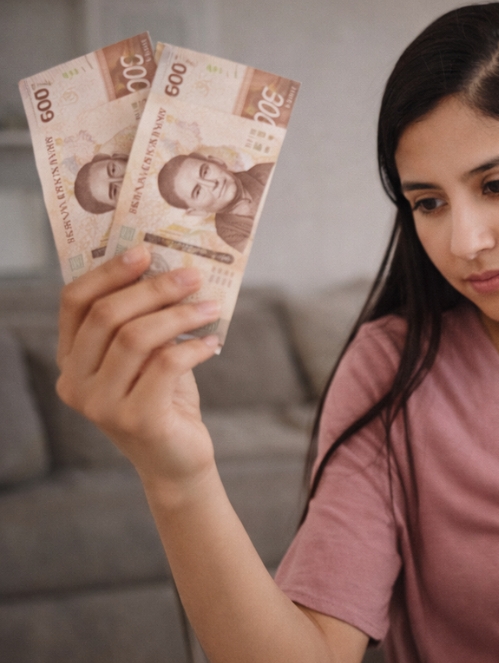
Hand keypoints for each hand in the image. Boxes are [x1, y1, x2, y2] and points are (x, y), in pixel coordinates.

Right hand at [56, 245, 221, 488]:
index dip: (108, 272)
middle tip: (192, 275)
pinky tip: (212, 341)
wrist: (177, 461)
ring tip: (210, 306)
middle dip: (153, 289)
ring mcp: (101, 405)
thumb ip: (144, 322)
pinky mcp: (136, 420)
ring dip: (179, 315)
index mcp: (71, 360)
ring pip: (136, 338)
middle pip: (107, 316)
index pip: (74, 303)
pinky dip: (193, 346)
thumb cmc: (164, 399)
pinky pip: (166, 365)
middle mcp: (76, 383)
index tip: (145, 251)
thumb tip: (171, 268)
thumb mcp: (147, 357)